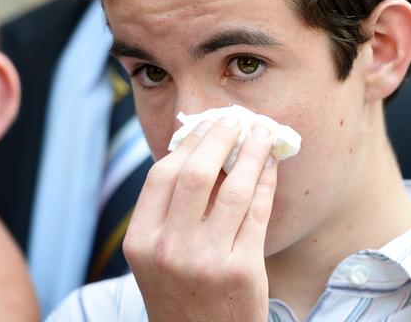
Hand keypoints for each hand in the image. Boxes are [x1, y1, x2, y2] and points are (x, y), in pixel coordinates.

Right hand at [123, 116, 276, 321]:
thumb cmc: (180, 292)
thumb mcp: (157, 256)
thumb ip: (170, 210)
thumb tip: (203, 149)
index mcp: (140, 241)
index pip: (162, 174)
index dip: (188, 143)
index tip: (206, 124)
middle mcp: (169, 250)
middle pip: (196, 173)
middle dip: (220, 136)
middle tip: (236, 118)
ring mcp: (207, 261)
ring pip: (234, 188)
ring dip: (252, 151)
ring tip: (262, 132)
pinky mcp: (243, 270)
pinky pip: (258, 211)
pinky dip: (266, 181)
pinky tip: (270, 165)